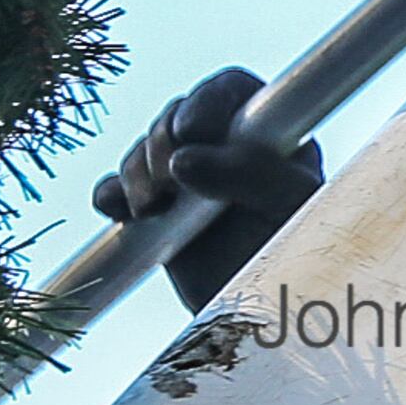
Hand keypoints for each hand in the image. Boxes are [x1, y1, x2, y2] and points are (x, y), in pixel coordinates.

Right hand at [88, 66, 323, 310]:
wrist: (260, 314)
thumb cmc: (295, 249)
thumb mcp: (290, 205)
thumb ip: (251, 174)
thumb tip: (184, 160)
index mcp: (265, 132)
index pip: (229, 90)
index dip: (204, 100)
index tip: (190, 132)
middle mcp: (223, 147)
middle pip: (174, 116)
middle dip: (161, 144)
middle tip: (169, 185)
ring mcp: (185, 178)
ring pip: (143, 150)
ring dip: (136, 172)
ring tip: (152, 208)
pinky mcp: (152, 212)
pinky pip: (114, 189)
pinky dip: (111, 196)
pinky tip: (121, 212)